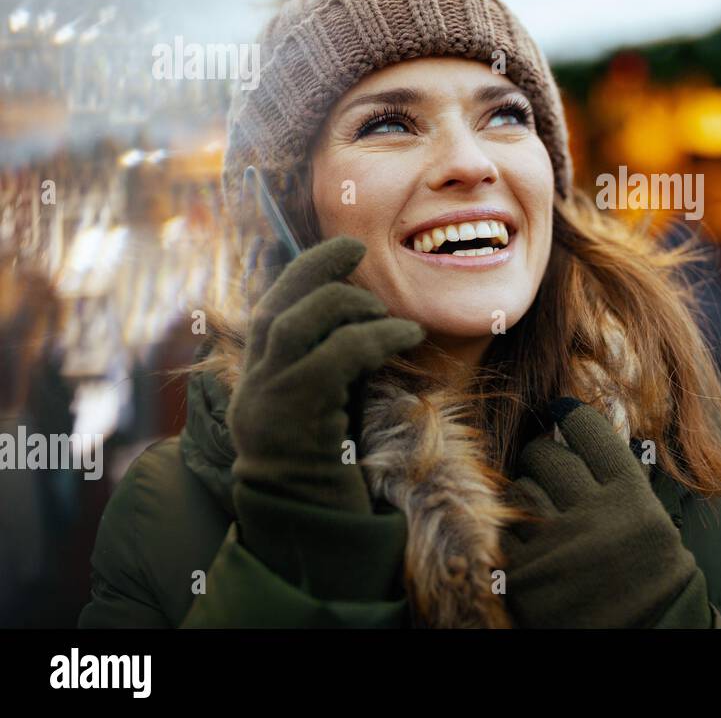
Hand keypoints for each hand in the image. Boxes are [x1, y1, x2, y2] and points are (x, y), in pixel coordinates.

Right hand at [228, 235, 423, 513]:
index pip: (271, 310)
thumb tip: (370, 317)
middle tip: (357, 250)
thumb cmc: (333, 470)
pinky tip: (407, 335)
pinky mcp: (294, 419)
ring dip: (346, 304)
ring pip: (295, 324)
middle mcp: (254, 387)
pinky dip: (374, 336)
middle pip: (276, 307)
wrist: (312, 530)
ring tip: (387, 312)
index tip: (343, 249)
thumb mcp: (331, 406)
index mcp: (259, 381)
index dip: (304, 271)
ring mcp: (267, 402)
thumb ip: (336, 366)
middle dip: (317, 268)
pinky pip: (334, 357)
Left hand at [502, 397, 712, 627]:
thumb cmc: (649, 575)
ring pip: (519, 488)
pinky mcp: (523, 577)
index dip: (571, 415)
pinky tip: (527, 536)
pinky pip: (500, 530)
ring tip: (540, 507)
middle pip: (546, 455)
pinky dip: (510, 530)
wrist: (648, 636)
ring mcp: (555, 546)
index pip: (589, 432)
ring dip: (525, 492)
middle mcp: (593, 516)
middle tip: (547, 464)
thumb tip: (581, 427)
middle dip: (542, 454)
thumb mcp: (650, 519)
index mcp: (630, 497)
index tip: (562, 410)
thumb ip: (619, 479)